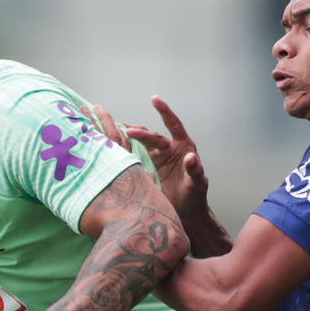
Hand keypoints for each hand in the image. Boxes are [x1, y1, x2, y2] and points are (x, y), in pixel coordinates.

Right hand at [104, 97, 209, 218]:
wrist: (186, 210)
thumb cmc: (195, 196)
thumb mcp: (197, 184)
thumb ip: (195, 171)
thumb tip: (191, 157)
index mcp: (183, 147)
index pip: (173, 125)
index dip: (164, 111)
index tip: (154, 99)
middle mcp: (169, 148)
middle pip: (153, 136)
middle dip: (141, 133)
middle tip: (129, 132)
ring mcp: (157, 156)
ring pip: (141, 142)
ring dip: (129, 137)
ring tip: (114, 131)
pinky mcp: (148, 166)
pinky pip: (135, 154)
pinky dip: (125, 148)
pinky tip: (112, 144)